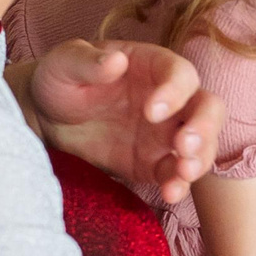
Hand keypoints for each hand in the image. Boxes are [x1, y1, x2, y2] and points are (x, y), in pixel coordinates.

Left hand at [26, 40, 223, 205]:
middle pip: (208, 108)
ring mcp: (166, 133)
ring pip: (203, 144)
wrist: (48, 117)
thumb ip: (87, 61)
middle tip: (184, 145)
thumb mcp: (64, 63)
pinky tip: (170, 193)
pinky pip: (177, 175)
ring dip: (200, 159)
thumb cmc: (61, 79)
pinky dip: (179, 185)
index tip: (151, 111)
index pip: (180, 74)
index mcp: (153, 67)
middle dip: (204, 127)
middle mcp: (171, 99)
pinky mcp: (155, 164)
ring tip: (184, 172)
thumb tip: (115, 61)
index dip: (174, 92)